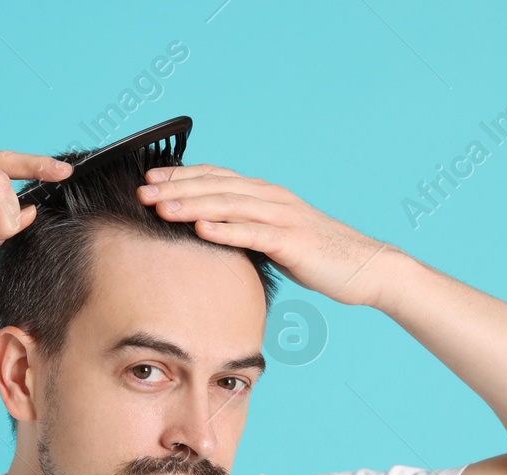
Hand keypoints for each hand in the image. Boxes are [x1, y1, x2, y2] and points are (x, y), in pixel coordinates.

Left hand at [136, 164, 403, 307]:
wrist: (365, 267)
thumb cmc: (318, 256)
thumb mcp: (274, 237)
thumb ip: (246, 229)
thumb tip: (212, 234)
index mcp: (265, 194)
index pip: (215, 177)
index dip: (181, 175)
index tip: (149, 178)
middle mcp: (271, 197)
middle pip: (216, 186)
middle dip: (175, 187)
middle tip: (141, 191)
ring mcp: (283, 216)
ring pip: (229, 205)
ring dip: (192, 205)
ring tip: (160, 207)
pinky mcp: (292, 240)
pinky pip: (253, 233)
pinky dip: (225, 230)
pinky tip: (201, 229)